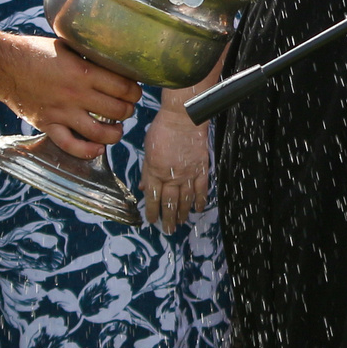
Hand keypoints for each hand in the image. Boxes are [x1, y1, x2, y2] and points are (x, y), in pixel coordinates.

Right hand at [0, 37, 133, 157]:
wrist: (2, 66)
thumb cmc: (35, 52)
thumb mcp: (67, 47)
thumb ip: (88, 58)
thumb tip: (111, 61)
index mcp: (84, 72)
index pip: (123, 87)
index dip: (134, 91)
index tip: (134, 91)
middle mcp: (76, 95)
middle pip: (117, 111)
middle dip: (128, 111)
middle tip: (127, 108)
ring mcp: (61, 112)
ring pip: (99, 133)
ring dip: (115, 134)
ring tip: (118, 130)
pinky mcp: (47, 125)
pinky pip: (70, 145)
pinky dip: (87, 151)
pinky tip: (98, 149)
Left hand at [140, 105, 211, 232]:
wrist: (184, 118)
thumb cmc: (163, 129)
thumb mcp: (148, 150)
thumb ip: (147, 171)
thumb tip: (144, 187)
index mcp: (156, 171)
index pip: (154, 196)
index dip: (152, 210)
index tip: (151, 220)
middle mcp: (172, 176)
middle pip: (170, 202)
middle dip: (168, 218)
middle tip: (167, 230)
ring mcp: (188, 174)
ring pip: (185, 199)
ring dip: (182, 213)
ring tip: (180, 223)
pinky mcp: (201, 168)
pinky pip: (202, 188)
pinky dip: (201, 200)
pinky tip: (199, 209)